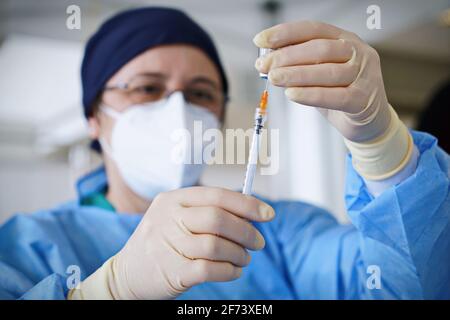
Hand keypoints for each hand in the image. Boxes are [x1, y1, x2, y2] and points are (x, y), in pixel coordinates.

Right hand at [113, 187, 274, 298]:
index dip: (247, 204)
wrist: (125, 273)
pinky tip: (234, 271)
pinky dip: (229, 271)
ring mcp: (168, 245)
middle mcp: (169, 218)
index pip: (217, 196)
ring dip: (239, 254)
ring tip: (244, 259)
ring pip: (217, 246)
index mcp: (172, 199)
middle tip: (258, 242)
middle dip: (246, 231)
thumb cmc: (161, 242)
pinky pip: (211, 269)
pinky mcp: (172, 271)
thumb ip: (206, 210)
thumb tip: (250, 212)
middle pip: (218, 219)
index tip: (268, 214)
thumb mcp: (174, 216)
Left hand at [254, 21, 390, 142]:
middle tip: (264, 65)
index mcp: (345, 39)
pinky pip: (334, 96)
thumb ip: (299, 64)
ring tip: (273, 78)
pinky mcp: (362, 100)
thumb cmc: (340, 92)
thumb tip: (268, 58)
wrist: (368, 120)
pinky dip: (310, 95)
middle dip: (287, 56)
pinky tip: (291, 94)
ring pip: (326, 71)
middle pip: (319, 49)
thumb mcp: (318, 73)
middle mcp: (357, 52)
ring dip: (295, 74)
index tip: (260, 40)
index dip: (285, 33)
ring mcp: (363, 76)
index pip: (313, 29)